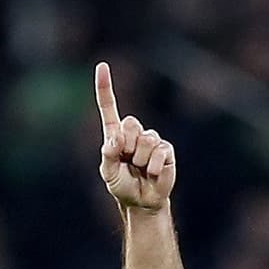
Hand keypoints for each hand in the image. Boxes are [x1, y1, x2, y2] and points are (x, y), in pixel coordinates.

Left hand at [95, 62, 175, 210]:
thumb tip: (117, 137)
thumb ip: (108, 154)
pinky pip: (158, 154)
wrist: (142, 202)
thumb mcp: (108, 173)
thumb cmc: (122, 186)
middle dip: (127, 146)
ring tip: (141, 171)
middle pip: (130, 123)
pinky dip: (152, 168)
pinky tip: (152, 174)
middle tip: (129, 162)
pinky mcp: (166, 150)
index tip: (102, 66)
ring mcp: (152, 140)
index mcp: (116, 135)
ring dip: (140, 161)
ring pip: (145, 141)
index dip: (105, 87)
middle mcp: (135, 133)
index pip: (109, 107)